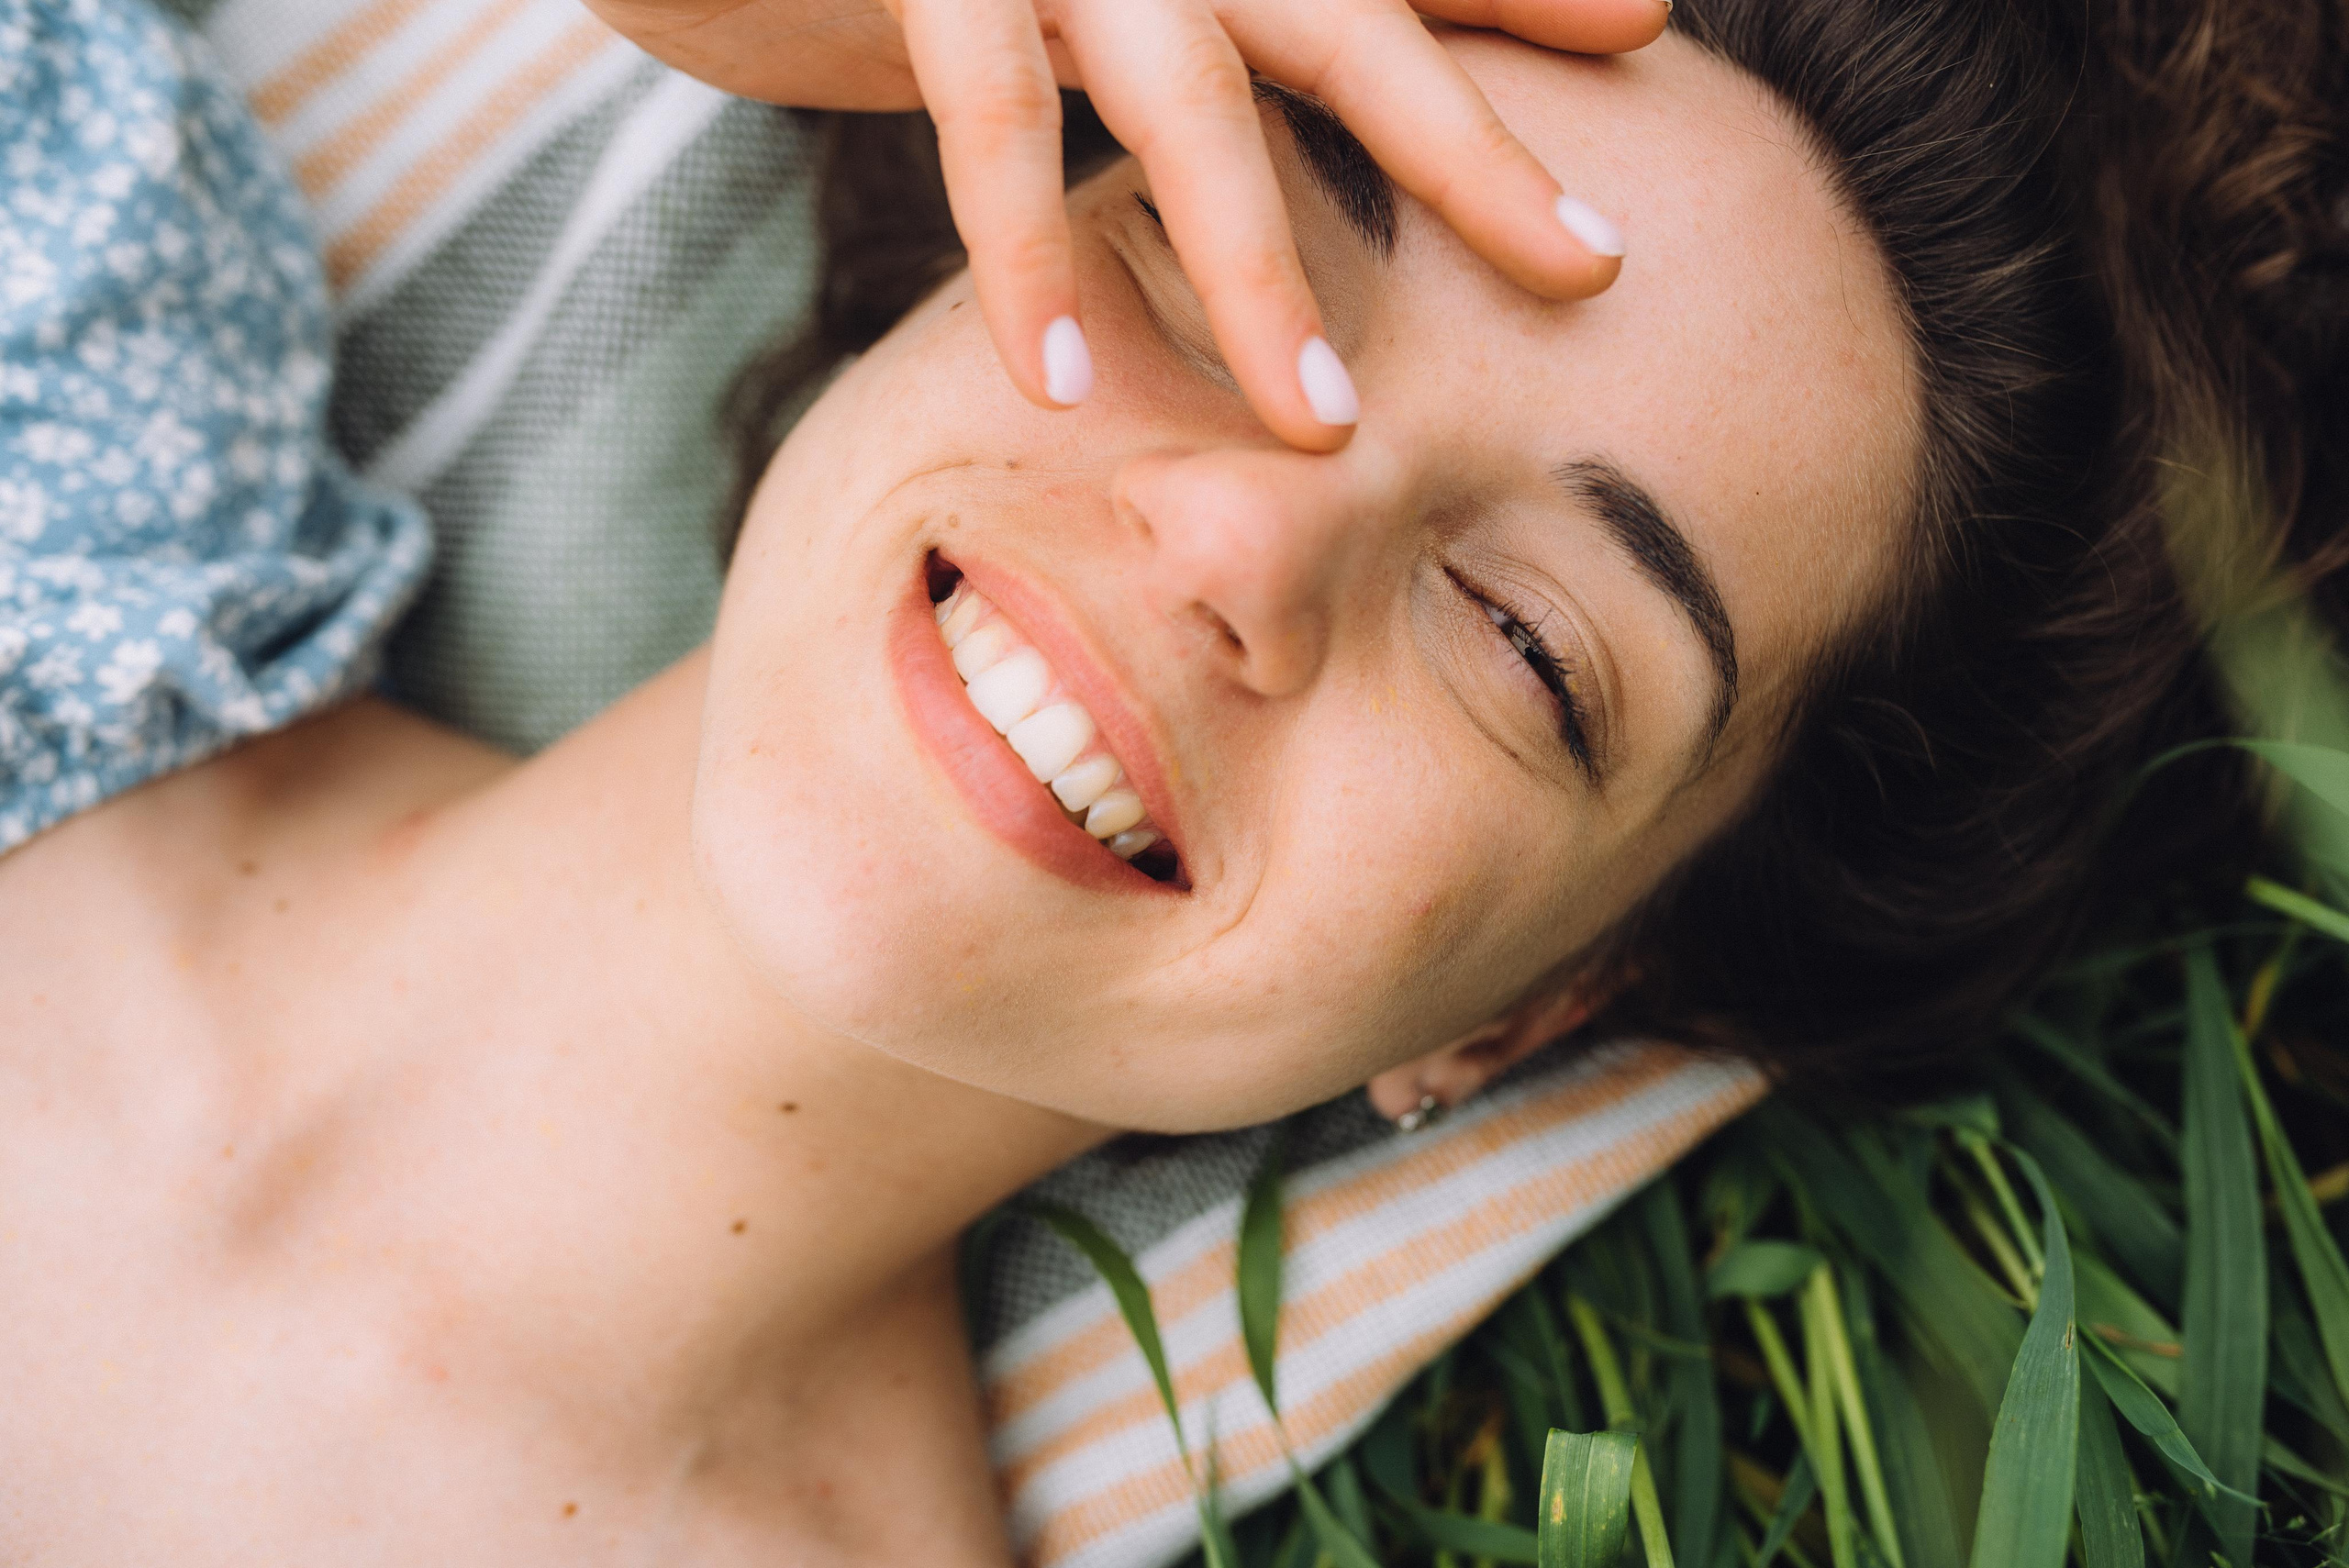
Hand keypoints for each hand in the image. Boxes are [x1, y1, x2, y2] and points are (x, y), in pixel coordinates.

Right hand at [583, 0, 1667, 449]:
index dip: (1520, 26)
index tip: (1627, 159)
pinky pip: (987, 115)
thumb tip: (1495, 55)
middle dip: (1462, 154)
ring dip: (1258, 269)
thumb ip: (1269, 9)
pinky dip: (1026, 252)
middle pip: (1341, 20)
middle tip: (1580, 269)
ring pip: (1187, 94)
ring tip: (1318, 431)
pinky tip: (1058, 382)